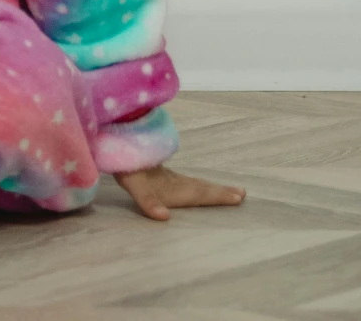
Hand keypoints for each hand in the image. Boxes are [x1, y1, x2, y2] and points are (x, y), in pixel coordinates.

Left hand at [114, 164, 245, 220]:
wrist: (117, 143)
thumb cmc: (127, 169)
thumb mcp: (134, 185)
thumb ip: (148, 201)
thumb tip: (164, 217)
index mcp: (173, 187)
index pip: (199, 193)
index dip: (218, 196)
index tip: (239, 197)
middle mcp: (174, 182)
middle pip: (202, 187)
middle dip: (221, 192)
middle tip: (243, 193)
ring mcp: (168, 177)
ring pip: (195, 183)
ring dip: (212, 188)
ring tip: (229, 190)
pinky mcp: (159, 174)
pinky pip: (185, 181)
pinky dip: (197, 184)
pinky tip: (196, 186)